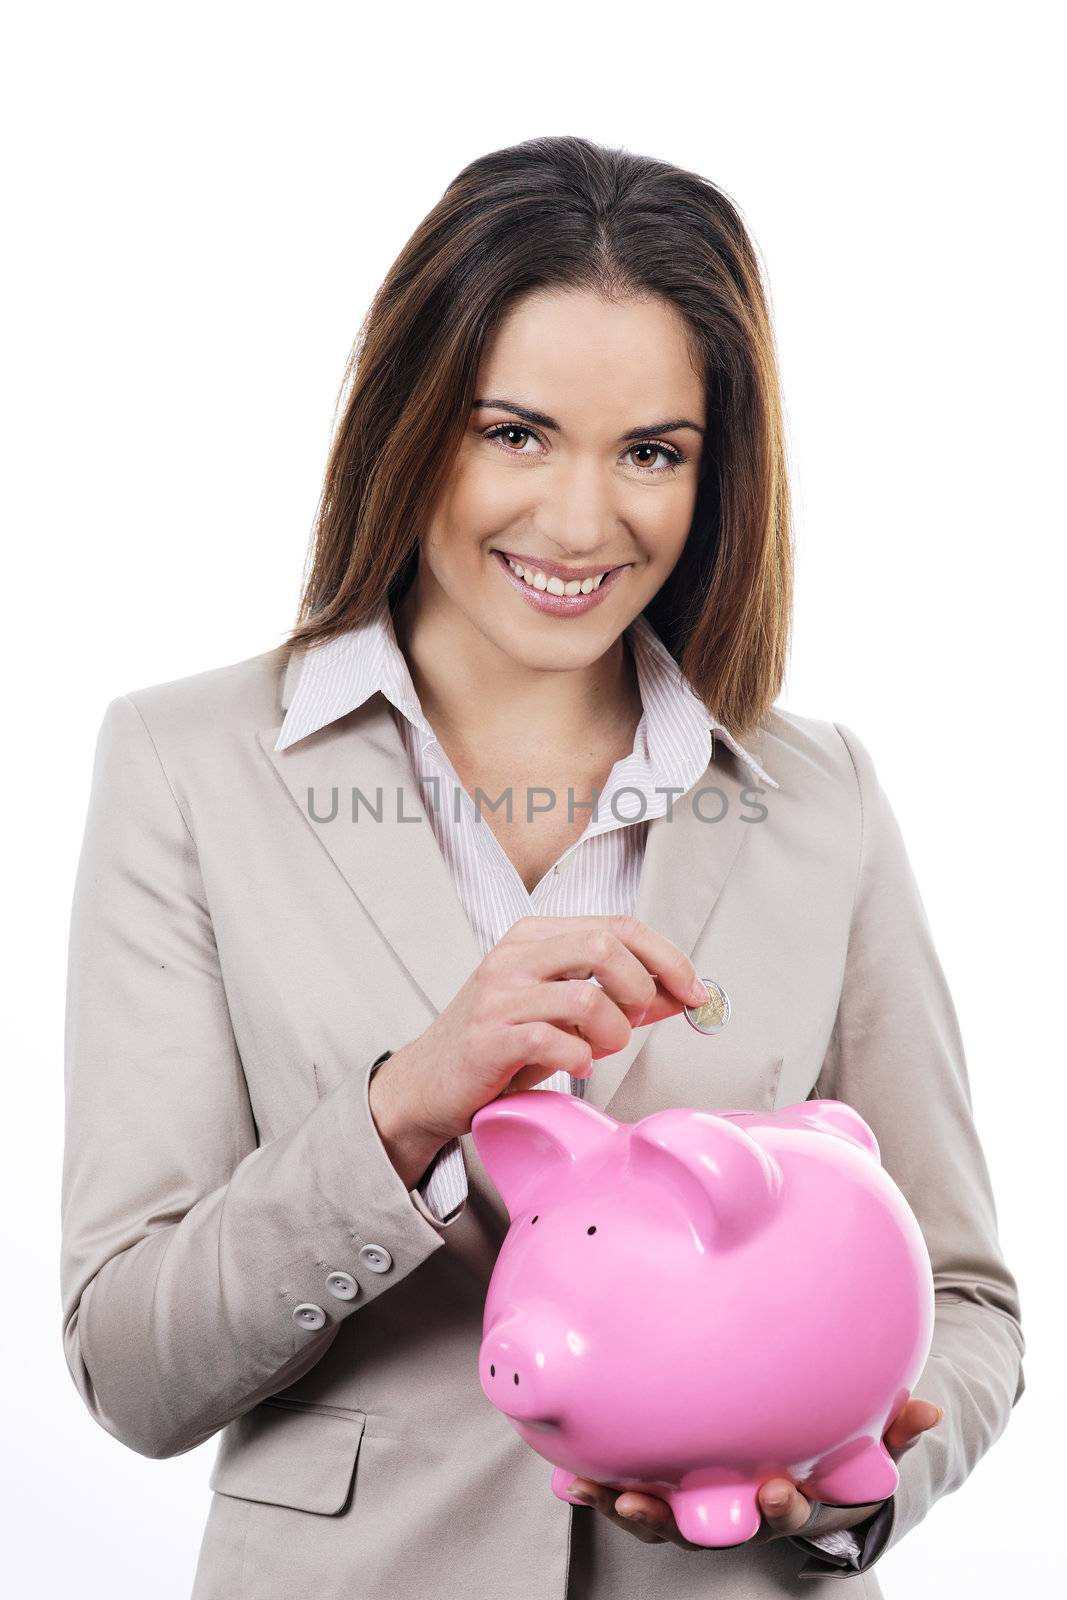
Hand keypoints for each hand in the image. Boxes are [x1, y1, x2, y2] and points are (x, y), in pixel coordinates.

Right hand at [380, 913, 706, 1145]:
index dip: (667, 958)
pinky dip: (579, 1059)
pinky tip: (574, 1068)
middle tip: (636, 1024)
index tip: (694, 991)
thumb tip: (679, 995)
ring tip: (598, 1051)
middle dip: (641, 991)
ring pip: (587, 997)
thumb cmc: (498, 1046)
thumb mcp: (563, 1013)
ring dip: (612, 1033)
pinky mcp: (488, 1036)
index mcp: (536, 936)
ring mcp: (498, 994)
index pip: (618, 926)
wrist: (427, 1084)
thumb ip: (617, 999)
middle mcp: (515, 955)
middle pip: (606, 947)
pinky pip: (554, 1040)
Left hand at [565, 1395, 943, 1550]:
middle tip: (643, 1506)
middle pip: (701, 1529)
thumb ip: (893, 1430)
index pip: (781, 1510)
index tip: (775, 1487)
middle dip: (670, 1522)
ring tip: (593, 1493)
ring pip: (656, 1516)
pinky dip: (598, 1488)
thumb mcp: (863, 1441)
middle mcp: (734, 1512)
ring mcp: (696, 1505)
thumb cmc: (830, 1448)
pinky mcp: (662, 1486)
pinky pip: (627, 1488)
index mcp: (784, 1499)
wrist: (796, 1459)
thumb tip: (929, 1410)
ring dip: (623, 1507)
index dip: (777, 1505)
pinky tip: (570, 1478)